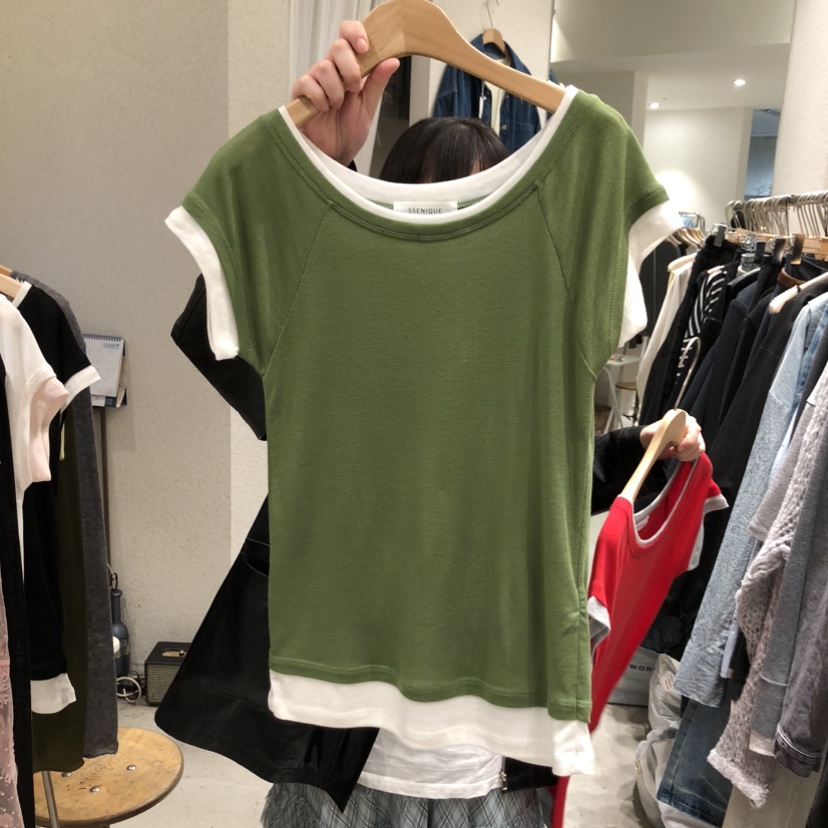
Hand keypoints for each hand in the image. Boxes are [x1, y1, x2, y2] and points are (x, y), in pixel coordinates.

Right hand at [290, 20, 399, 165]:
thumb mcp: (367, 107)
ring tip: (336, 107)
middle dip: (350, 69)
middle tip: (353, 89)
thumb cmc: (348, 132)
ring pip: (324, 67)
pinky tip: (323, 109)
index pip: (348, 36)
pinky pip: (307, 83)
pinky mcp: (300, 94)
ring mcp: (314, 81)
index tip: (365, 48)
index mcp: (348, 68)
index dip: (356, 34)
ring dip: (336, 91)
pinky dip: (320, 97)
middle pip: (337, 46)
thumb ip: (377, 83)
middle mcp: (331, 70)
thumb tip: (392, 61)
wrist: (335, 155)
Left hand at [639, 414, 704, 461]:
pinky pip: (698, 454)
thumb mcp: (652, 432)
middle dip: (684, 450)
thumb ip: (660, 431)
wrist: (651, 441)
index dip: (689, 441)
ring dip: (685, 455)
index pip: (694, 430)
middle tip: (671, 451)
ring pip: (698, 449)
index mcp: (684, 419)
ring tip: (673, 453)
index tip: (679, 448)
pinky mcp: (695, 446)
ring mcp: (696, 436)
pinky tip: (678, 456)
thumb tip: (666, 432)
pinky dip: (688, 457)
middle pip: (697, 441)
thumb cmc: (652, 434)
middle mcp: (692, 426)